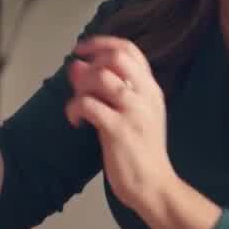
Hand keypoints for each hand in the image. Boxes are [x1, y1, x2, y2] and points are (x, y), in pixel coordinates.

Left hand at [64, 36, 177, 215]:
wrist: (154, 185)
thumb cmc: (139, 151)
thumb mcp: (130, 114)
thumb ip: (108, 90)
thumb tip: (78, 66)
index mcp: (151, 88)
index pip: (129, 49)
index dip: (101, 43)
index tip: (80, 49)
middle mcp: (146, 94)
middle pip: (116, 57)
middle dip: (90, 63)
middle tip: (78, 83)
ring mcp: (134, 111)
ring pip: (100, 78)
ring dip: (80, 89)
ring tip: (78, 107)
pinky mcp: (119, 129)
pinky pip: (88, 104)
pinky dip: (74, 109)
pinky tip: (76, 121)